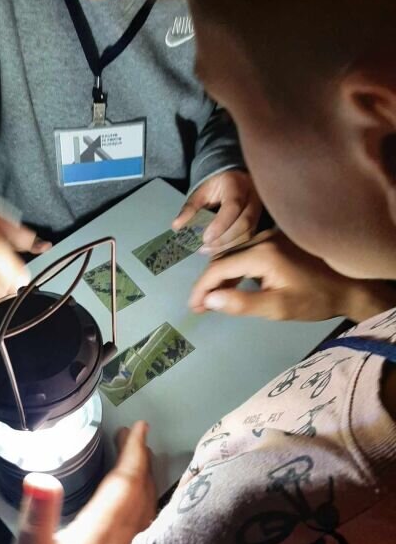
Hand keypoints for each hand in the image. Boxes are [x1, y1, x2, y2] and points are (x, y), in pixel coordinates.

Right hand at [9, 421, 155, 543]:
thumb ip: (37, 513)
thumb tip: (39, 478)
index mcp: (106, 525)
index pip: (128, 478)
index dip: (134, 449)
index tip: (138, 426)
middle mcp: (128, 536)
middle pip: (143, 488)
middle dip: (140, 460)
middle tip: (134, 439)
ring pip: (148, 506)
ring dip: (145, 481)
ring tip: (137, 465)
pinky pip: (147, 522)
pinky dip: (145, 503)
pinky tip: (138, 506)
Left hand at [172, 170, 261, 248]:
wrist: (233, 179)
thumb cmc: (215, 185)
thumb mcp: (201, 192)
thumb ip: (190, 208)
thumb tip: (177, 226)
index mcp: (238, 185)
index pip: (233, 206)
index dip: (220, 225)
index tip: (205, 238)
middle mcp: (253, 197)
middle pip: (245, 223)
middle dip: (223, 239)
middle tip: (204, 247)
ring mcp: (259, 210)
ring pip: (248, 233)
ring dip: (227, 245)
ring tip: (208, 250)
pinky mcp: (259, 221)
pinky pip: (249, 237)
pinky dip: (233, 246)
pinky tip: (218, 250)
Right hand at [189, 232, 395, 321]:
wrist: (349, 286)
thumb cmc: (314, 300)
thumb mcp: (277, 307)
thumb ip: (242, 303)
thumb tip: (209, 299)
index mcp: (261, 254)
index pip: (218, 268)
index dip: (201, 288)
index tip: (193, 306)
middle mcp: (262, 238)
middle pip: (222, 258)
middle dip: (207, 283)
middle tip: (198, 306)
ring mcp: (270, 236)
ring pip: (232, 254)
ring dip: (219, 276)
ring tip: (210, 299)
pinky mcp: (276, 240)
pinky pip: (245, 252)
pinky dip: (233, 269)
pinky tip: (231, 286)